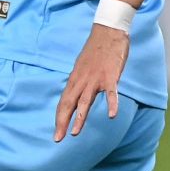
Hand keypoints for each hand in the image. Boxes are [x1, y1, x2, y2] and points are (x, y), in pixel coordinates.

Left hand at [55, 25, 129, 140]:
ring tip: (75, 133)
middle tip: (58, 138)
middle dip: (62, 122)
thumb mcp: (82, 67)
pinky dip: (112, 103)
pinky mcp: (110, 75)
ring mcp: (95, 78)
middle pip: (69, 104)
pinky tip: (112, 115)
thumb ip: (79, 82)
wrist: (107, 32)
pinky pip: (111, 92)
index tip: (57, 133)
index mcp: (74, 79)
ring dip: (80, 117)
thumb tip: (74, 94)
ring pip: (85, 101)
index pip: (64, 102)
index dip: (59, 118)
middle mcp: (81, 80)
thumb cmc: (96, 51)